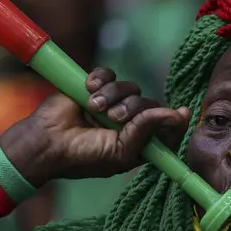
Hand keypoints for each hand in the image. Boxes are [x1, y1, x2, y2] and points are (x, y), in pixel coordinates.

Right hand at [0, 68, 190, 185]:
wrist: (47, 144)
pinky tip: (88, 89)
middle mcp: (129, 121)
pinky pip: (108, 73)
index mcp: (139, 140)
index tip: (183, 112)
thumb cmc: (84, 156)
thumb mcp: (122, 151)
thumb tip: (177, 113)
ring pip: (130, 87)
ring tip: (94, 107)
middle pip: (149, 102)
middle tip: (114, 118)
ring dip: (113, 95)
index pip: (167, 126)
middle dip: (134, 108)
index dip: (176, 120)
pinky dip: (101, 79)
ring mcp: (112, 103)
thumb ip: (147, 131)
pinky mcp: (94, 87)